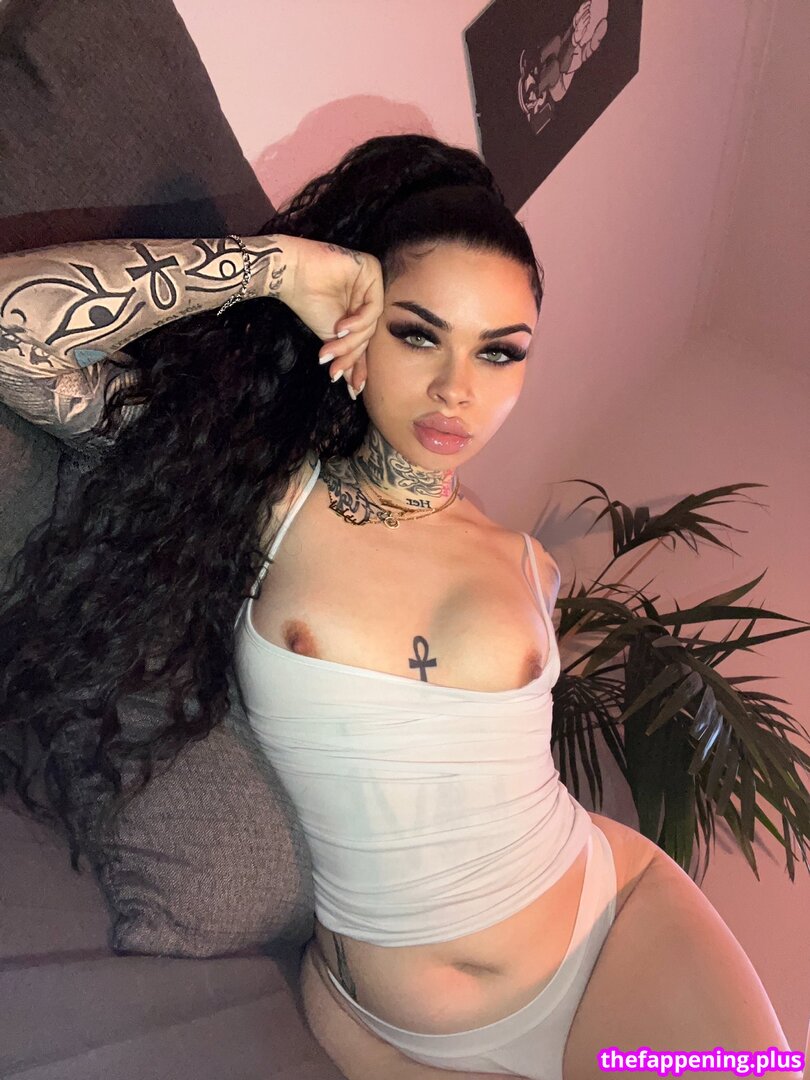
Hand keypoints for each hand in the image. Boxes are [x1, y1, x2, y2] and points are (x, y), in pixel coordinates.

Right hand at [281, 236, 382, 398]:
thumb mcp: (330, 338)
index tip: (352, 389)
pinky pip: (373, 307)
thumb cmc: (307, 302)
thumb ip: (346, 357)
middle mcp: (371, 296)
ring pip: (371, 324)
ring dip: (350, 341)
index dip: (359, 366)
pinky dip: (358, 322)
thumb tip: (355, 388)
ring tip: (330, 348)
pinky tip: (340, 328)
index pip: (366, 341)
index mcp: (363, 311)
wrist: (290, 274)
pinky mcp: (373, 270)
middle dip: (350, 355)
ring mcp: (373, 283)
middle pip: (369, 334)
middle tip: (334, 371)